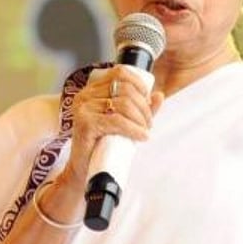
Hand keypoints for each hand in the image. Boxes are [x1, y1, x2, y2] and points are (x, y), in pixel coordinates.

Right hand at [61, 66, 163, 188]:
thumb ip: (141, 108)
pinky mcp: (85, 124)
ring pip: (123, 104)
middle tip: (148, 124)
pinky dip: (134, 129)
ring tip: (144, 131)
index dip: (139, 84)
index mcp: (92, 90)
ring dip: (141, 119)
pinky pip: (117, 121)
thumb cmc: (103, 145)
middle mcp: (85, 96)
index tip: (147, 102)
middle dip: (144, 107)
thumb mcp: (125, 123)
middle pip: (125, 89)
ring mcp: (83, 109)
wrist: (84, 170)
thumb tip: (159, 95)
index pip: (119, 73)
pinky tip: (141, 136)